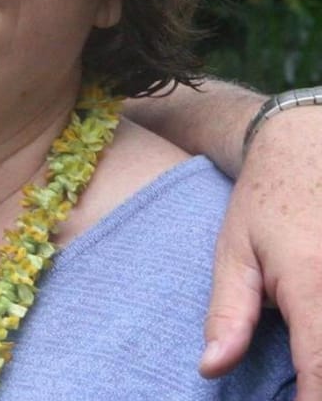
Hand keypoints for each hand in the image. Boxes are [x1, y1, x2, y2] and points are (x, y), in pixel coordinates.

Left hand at [201, 106, 321, 395]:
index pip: (321, 370)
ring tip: (304, 368)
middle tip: (299, 387)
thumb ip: (228, 314)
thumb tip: (211, 369)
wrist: (307, 146)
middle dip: (320, 383)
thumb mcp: (234, 251)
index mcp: (313, 283)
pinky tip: (316, 346)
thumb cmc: (266, 200)